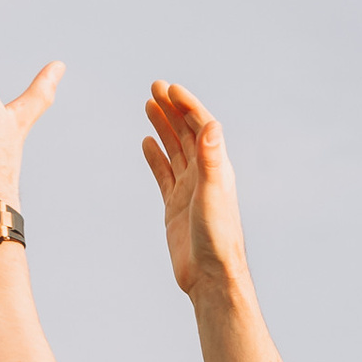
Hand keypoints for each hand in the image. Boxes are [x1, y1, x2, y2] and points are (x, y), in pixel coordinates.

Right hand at [141, 80, 250, 302]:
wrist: (209, 275)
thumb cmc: (216, 236)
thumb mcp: (212, 193)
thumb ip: (211, 159)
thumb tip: (211, 124)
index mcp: (216, 167)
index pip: (201, 126)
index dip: (186, 105)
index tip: (169, 88)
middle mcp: (203, 174)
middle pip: (186, 132)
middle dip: (172, 109)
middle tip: (154, 87)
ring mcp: (188, 189)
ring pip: (174, 149)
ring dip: (163, 127)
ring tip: (148, 105)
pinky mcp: (174, 205)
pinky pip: (163, 173)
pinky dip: (155, 156)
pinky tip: (146, 142)